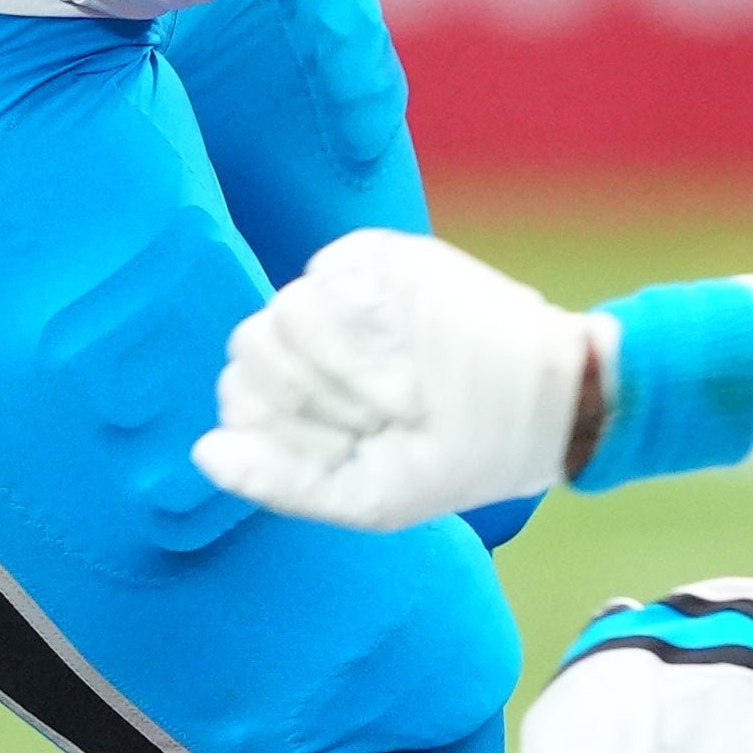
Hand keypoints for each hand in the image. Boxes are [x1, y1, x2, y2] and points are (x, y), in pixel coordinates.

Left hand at [207, 226, 599, 532]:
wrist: (550, 400)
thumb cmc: (460, 459)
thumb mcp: (368, 495)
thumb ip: (280, 481)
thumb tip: (202, 453)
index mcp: (296, 401)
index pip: (238, 399)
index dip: (284, 428)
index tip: (349, 446)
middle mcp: (309, 343)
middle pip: (251, 348)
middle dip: (314, 395)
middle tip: (382, 414)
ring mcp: (341, 295)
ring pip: (285, 309)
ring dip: (344, 361)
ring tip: (402, 384)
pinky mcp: (378, 257)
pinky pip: (330, 270)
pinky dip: (363, 316)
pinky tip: (406, 341)